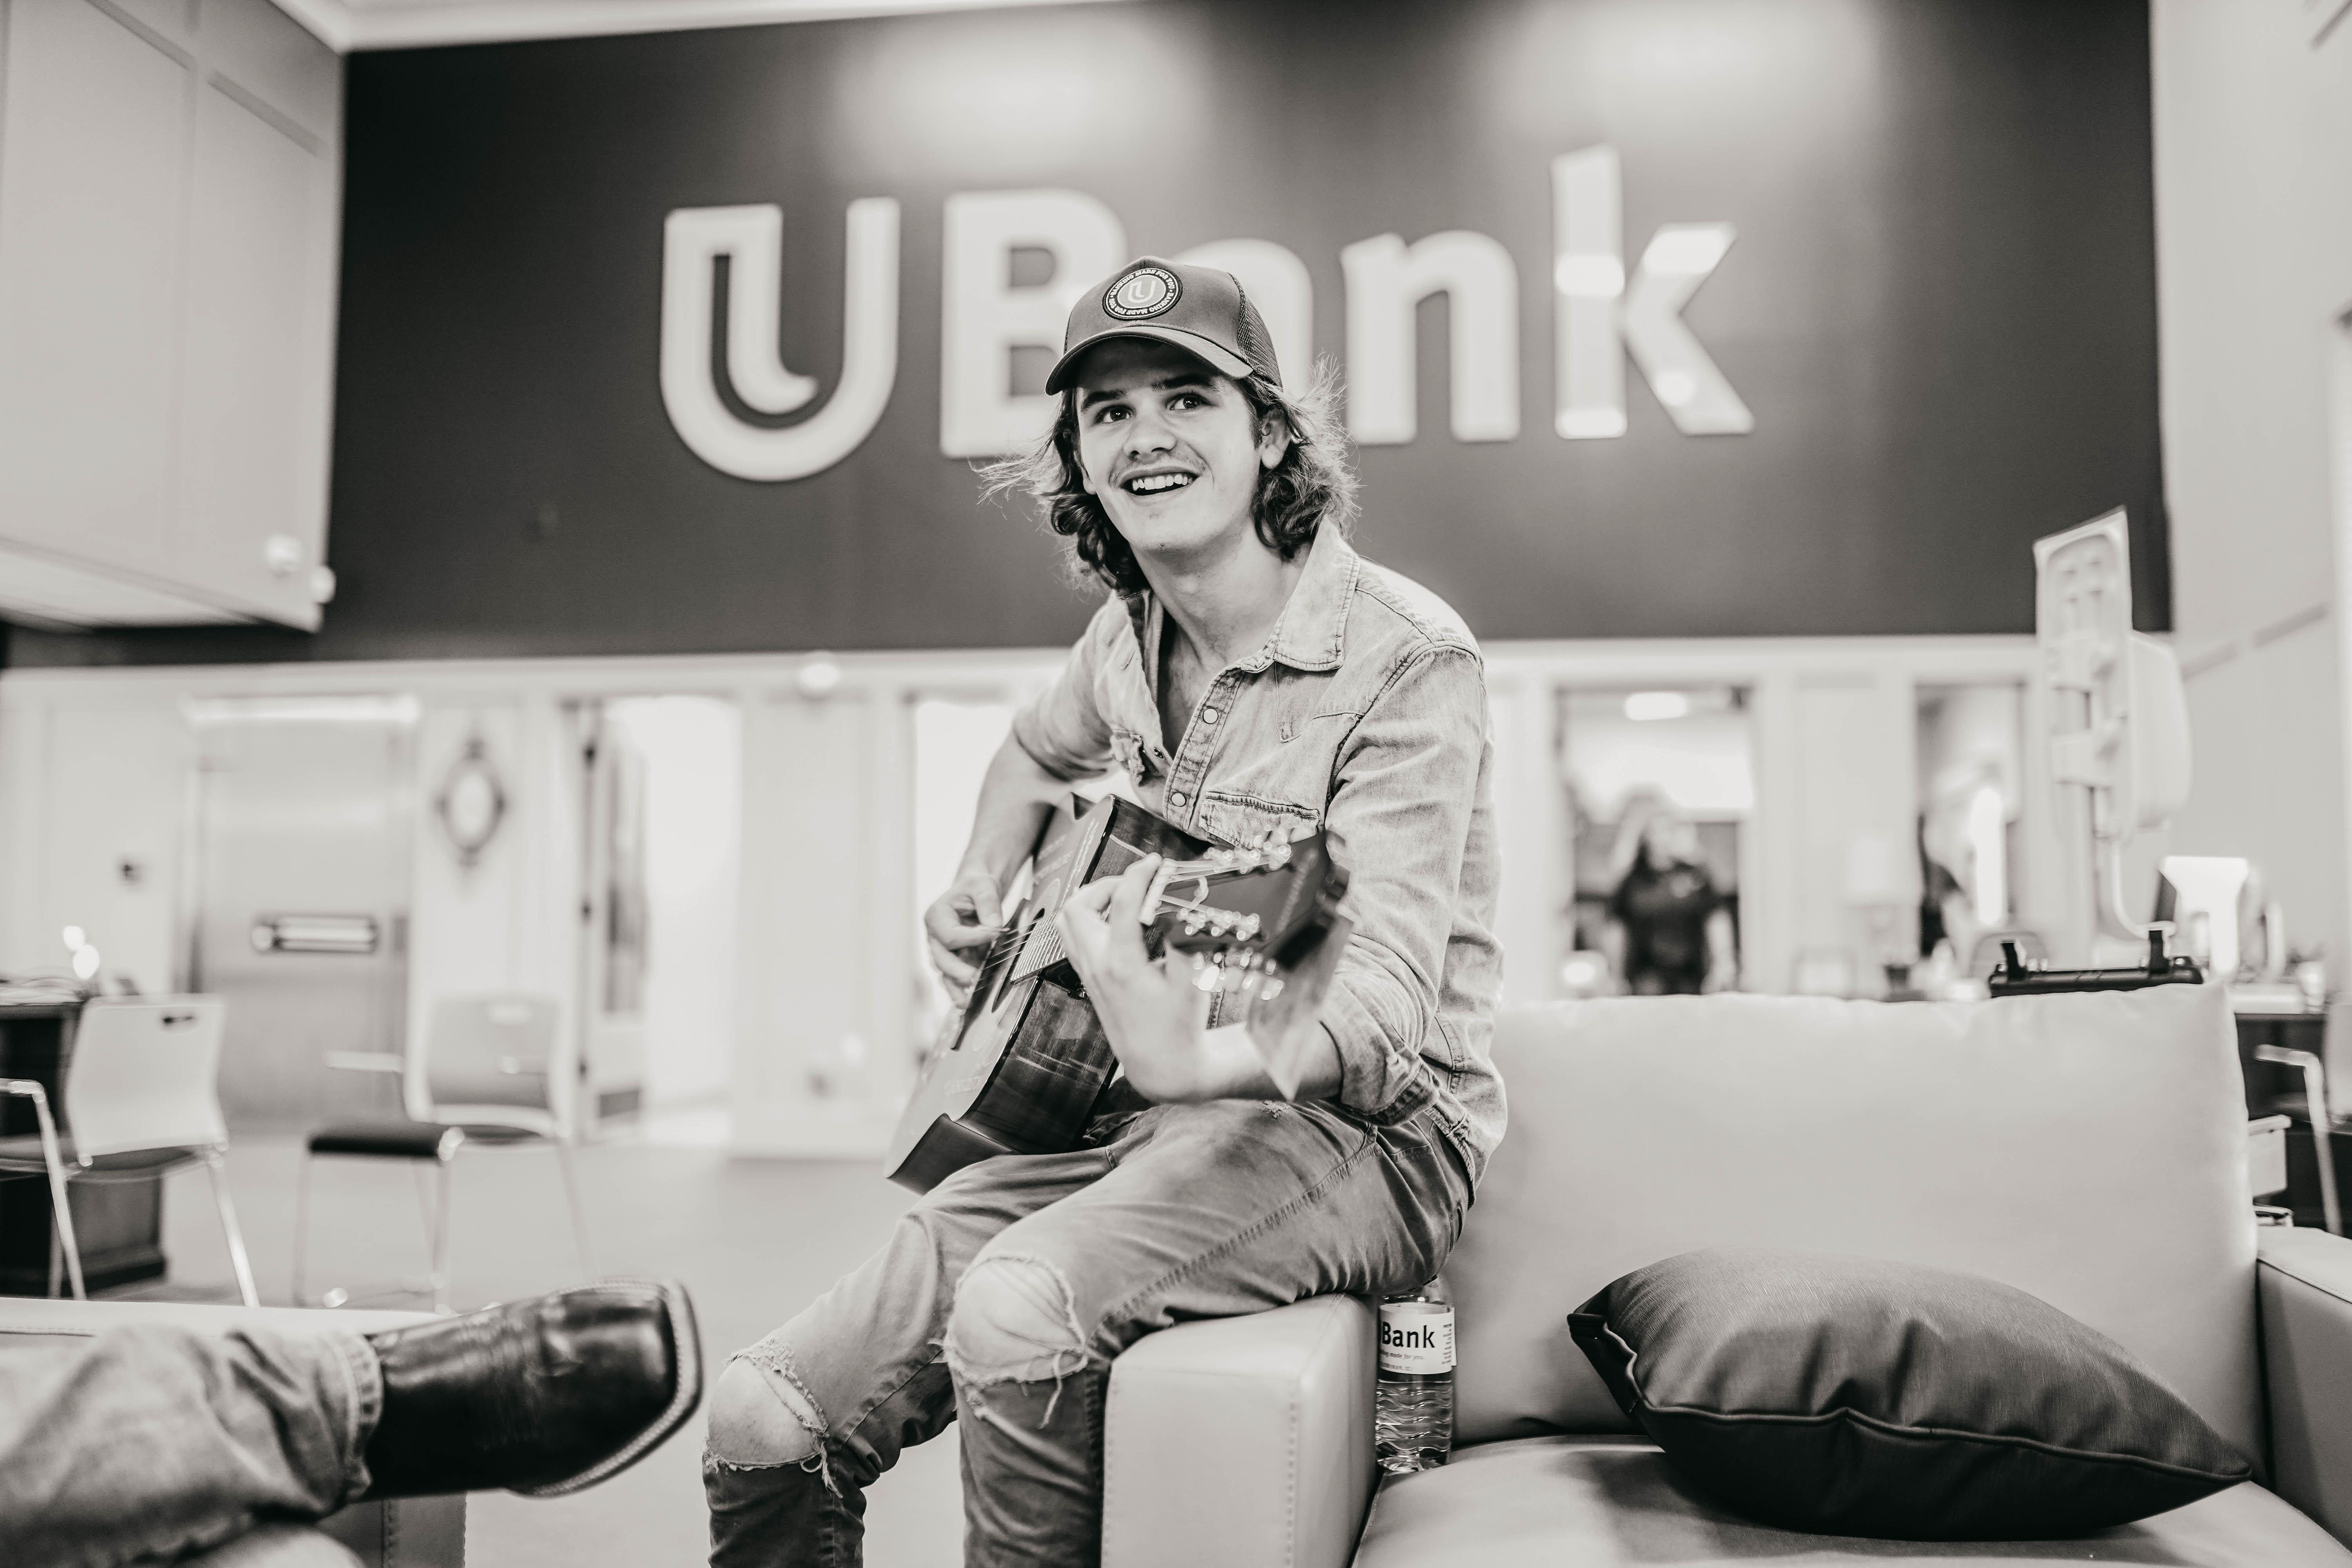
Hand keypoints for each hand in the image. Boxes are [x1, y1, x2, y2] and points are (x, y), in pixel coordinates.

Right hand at [924, 867, 1005, 1007]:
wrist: (976, 894)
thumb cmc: (976, 889)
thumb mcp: (983, 886)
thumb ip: (988, 902)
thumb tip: (994, 925)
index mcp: (937, 916)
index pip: (950, 935)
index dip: (972, 937)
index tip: (995, 933)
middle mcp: (935, 936)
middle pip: (941, 958)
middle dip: (957, 970)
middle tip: (973, 977)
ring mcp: (944, 952)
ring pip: (945, 973)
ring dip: (955, 987)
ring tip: (965, 1001)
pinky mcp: (956, 961)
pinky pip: (954, 979)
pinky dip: (959, 991)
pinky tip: (965, 1002)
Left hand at [1057, 856, 1257, 1102]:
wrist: (1161, 1065)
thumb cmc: (1179, 1027)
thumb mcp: (1192, 982)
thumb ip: (1185, 940)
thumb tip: (1182, 906)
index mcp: (1123, 964)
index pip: (1121, 902)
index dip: (1139, 874)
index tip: (1155, 863)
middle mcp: (1098, 966)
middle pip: (1078, 906)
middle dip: (1105, 884)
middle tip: (1135, 883)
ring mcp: (1089, 974)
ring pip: (1068, 922)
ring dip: (1092, 901)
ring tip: (1124, 899)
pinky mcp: (1090, 981)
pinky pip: (1074, 939)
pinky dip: (1090, 921)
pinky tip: (1118, 923)